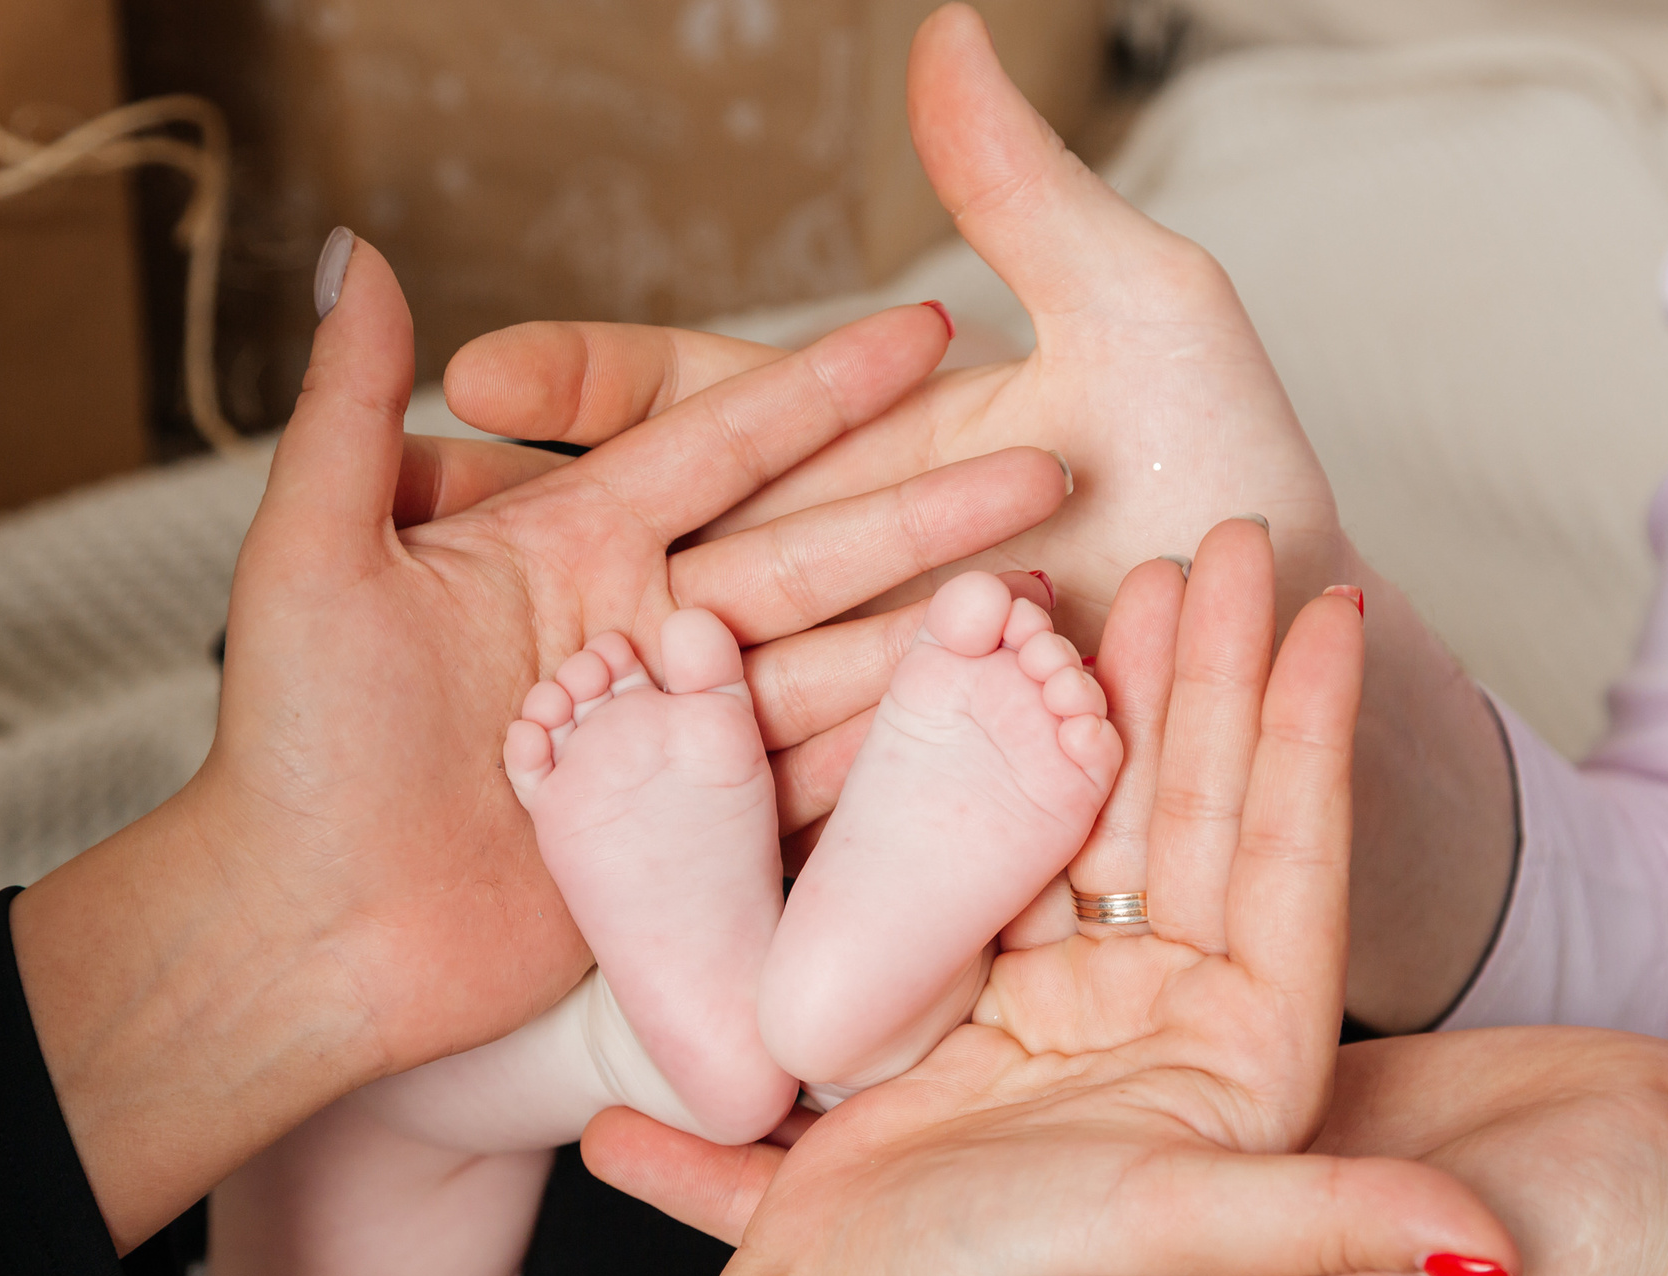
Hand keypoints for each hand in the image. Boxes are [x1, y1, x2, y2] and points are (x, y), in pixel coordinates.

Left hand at [12, 237, 1066, 1248]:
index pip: (722, 441)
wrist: (298, 933)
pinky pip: (815, 780)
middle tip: (1050, 458)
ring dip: (942, 625)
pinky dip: (901, 746)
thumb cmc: (290, 750)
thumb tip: (361, 255)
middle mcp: (642, 628)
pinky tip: (989, 709)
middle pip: (814, 548)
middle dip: (934, 505)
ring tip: (1052, 581)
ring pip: (835, 660)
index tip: (926, 327)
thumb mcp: (309, 560)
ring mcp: (681, 734)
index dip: (826, 387)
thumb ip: (354, 413)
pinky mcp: (700, 833)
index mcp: (569, 545)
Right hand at [443, 5, 1517, 1030]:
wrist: (1286, 657)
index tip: (481, 377)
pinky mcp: (875, 806)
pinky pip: (769, 802)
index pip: (689, 403)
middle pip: (643, 542)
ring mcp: (839, 691)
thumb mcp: (1141, 314)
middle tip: (382, 522)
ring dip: (562, 670)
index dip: (585, 387)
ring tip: (440, 683)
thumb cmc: (1225, 474)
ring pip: (676, 676)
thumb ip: (1023, 200)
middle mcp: (824, 571)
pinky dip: (682, 798)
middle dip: (513, 534)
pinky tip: (589, 807)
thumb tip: (942, 30)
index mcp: (853, 445)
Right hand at [584, 518, 1525, 1275]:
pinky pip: (1013, 856)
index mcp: (1246, 1064)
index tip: (1336, 613)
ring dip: (1128, 701)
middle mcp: (1178, 1023)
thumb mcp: (1182, 1254)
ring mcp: (1082, 1005)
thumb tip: (1487, 1252)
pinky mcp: (986, 1003)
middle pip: (1211, 814)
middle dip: (1219, 677)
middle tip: (1227, 542)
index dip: (1314, 734)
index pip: (1297, 863)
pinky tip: (1027, 680)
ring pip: (1114, 818)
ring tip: (1143, 581)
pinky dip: (1018, 768)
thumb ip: (1332, 1233)